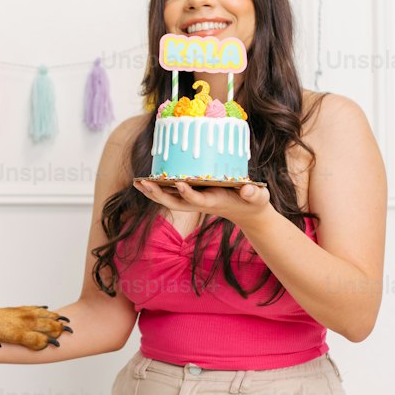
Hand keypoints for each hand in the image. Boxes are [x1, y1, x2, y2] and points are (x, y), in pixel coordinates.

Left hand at [133, 177, 270, 228]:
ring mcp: (194, 201)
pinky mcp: (192, 196)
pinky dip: (157, 188)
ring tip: (137, 182)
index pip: (198, 200)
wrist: (246, 213)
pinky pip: (170, 194)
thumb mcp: (258, 197)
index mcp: (214, 202)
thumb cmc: (253, 202)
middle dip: (159, 194)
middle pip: (175, 202)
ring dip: (153, 192)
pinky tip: (145, 181)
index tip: (179, 183)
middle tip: (145, 183)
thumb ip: (254, 194)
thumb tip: (249, 191)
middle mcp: (199, 203)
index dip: (188, 193)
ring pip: (169, 199)